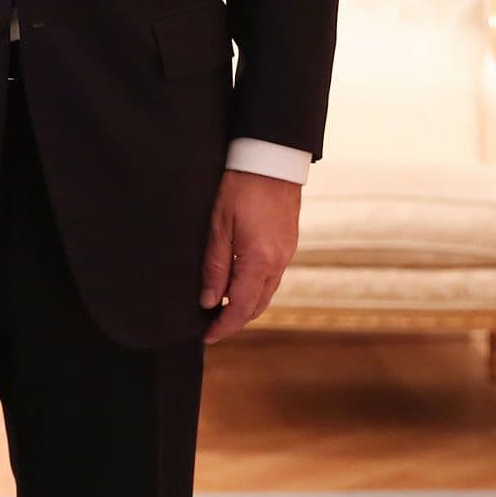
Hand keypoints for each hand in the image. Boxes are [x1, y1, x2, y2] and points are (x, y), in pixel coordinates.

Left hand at [200, 168, 301, 344]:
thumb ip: (214, 266)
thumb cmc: (240, 187)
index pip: (239, 307)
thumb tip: (207, 301)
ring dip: (246, 307)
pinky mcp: (288, 245)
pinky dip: (256, 290)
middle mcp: (278, 263)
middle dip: (235, 321)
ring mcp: (287, 254)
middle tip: (212, 327)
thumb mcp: (218, 225)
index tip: (207, 336)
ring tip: (221, 310)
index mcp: (259, 261)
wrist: (271, 160)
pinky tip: (239, 285)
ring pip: (266, 294)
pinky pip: (273, 278)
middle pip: (256, 306)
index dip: (223, 326)